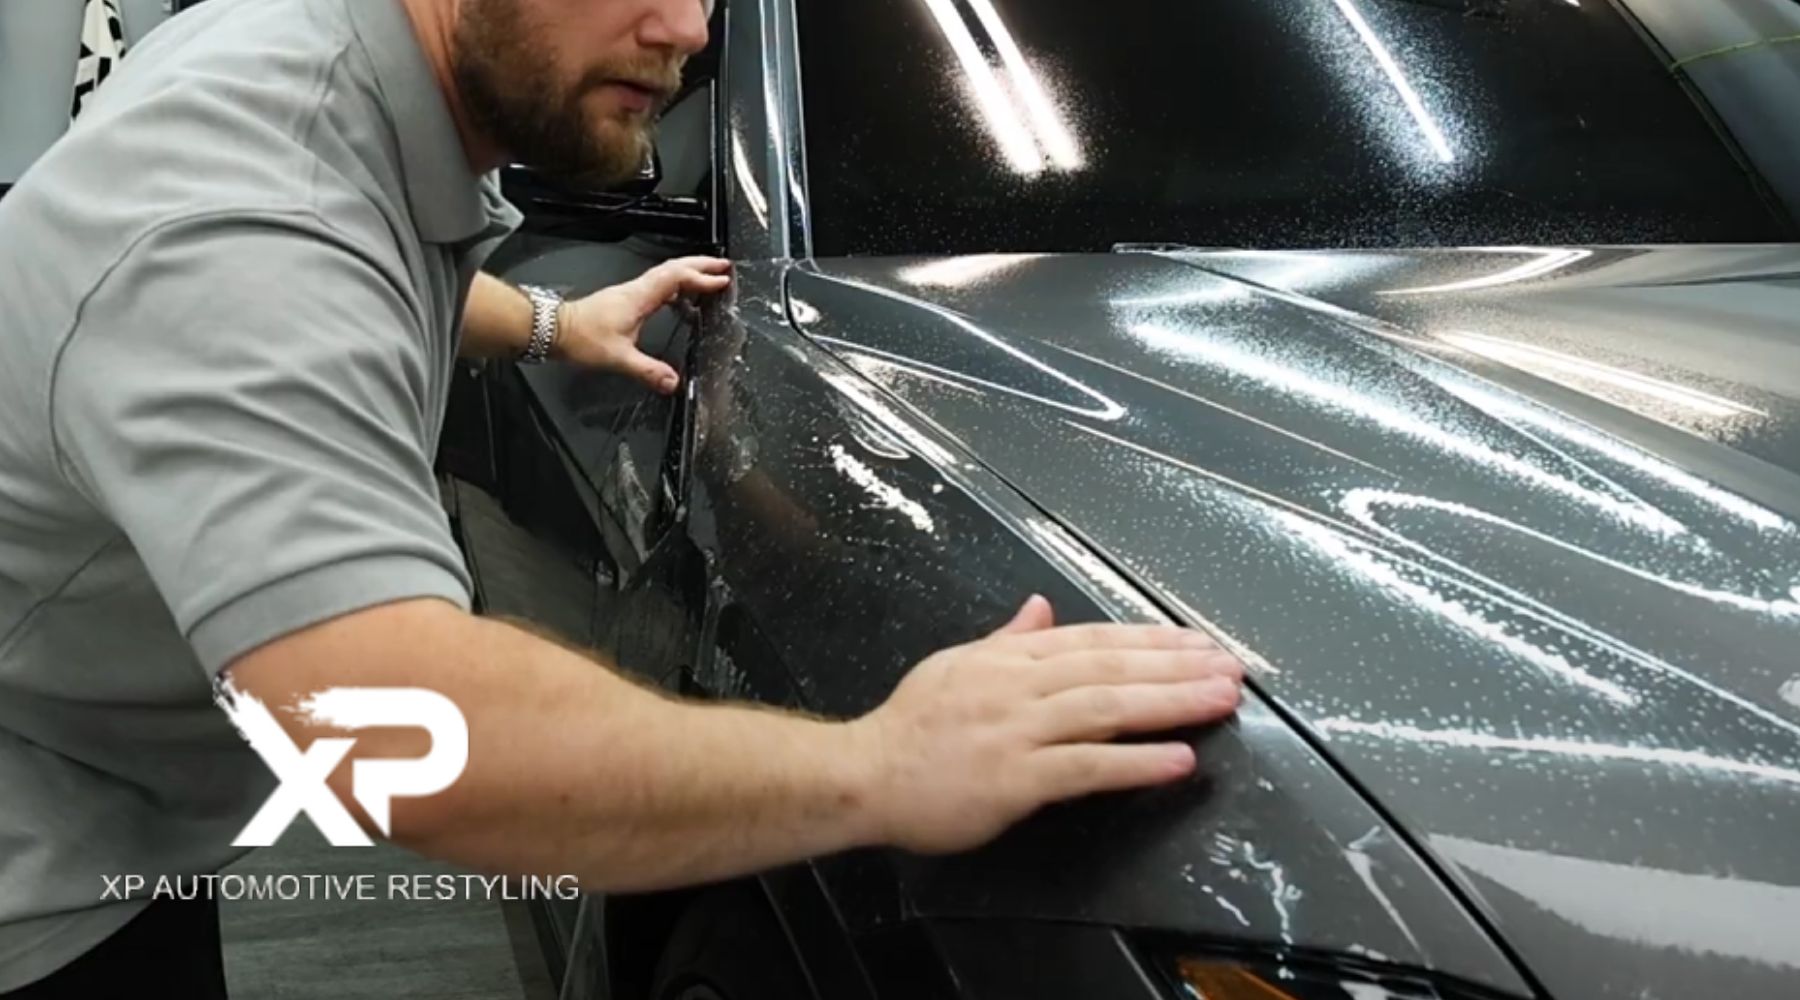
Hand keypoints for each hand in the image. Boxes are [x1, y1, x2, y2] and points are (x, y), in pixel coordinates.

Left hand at [556, 257, 731, 392]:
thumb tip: (673, 382)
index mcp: (639, 297)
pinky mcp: (624, 301)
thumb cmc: (580, 338)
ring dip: (688, 274)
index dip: (702, 278)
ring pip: (665, 275)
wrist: (551, 330)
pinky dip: (674, 288)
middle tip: (723, 267)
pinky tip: (680, 302)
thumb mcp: (618, 358)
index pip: (677, 278)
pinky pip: (657, 288)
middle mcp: (636, 290)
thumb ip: (648, 371)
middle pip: (673, 268)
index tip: (722, 280)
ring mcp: (630, 294)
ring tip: (708, 280)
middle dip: (700, 266)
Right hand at [846, 595, 1244, 854]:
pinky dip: (1135, 762)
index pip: (1093, 640)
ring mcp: (1017, 731)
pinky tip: (1177, 760)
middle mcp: (1018, 686)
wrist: (863, 775)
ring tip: (1219, 701)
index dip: (1150, 640)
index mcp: (1008, 659)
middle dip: (1177, 666)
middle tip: (1231, 667)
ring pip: (1107, 708)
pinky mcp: (1015, 779)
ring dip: (1170, 703)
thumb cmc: (908, 728)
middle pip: (1111, 668)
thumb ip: (1006, 641)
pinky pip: (1086, 767)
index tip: (1198, 641)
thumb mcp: (957, 666)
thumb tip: (1042, 609)